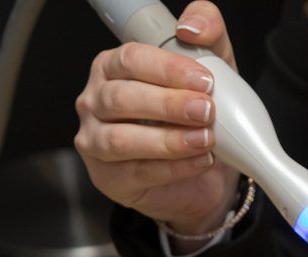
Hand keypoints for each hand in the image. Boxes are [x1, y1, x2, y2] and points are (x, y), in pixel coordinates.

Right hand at [74, 2, 240, 240]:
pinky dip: (174, 167)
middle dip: (169, 104)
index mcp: (114, 68)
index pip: (130, 59)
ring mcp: (96, 141)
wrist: (205, 175)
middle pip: (122, 97)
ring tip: (206, 139)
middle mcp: (97, 102)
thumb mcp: (211, 73)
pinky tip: (201, 160)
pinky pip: (137, 172)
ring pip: (122, 139)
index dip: (168, 69)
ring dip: (169, 140)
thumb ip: (208, 37)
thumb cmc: (196, 118)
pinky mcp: (108, 178)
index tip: (205, 80)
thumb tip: (192, 26)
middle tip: (207, 110)